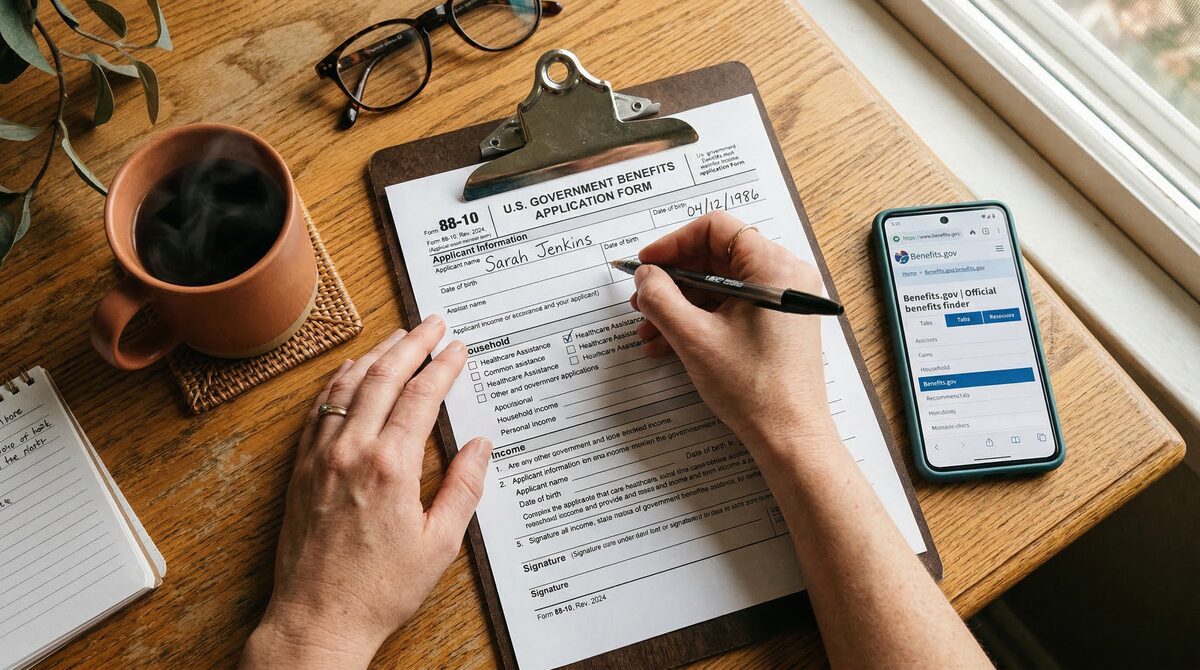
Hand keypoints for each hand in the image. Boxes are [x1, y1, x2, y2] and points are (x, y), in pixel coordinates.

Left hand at [242, 316, 490, 668]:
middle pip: (383, 376)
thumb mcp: (439, 544)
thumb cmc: (378, 589)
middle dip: (412, 343)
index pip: (420, 396)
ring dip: (376, 354)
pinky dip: (339, 381)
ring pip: (348, 385)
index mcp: (390, 467)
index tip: (457, 347)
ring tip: (398, 336)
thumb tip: (480, 446)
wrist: (318, 618)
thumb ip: (463, 488)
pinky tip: (352, 371)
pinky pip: (320, 408)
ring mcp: (320, 457)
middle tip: (432, 322)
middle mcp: (351, 452)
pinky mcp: (300, 468)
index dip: (442, 365)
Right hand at [631, 212, 835, 466]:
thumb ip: (661, 298)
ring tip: (650, 329)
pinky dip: (701, 319)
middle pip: (717, 257)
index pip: (716, 228)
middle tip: (643, 299)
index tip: (648, 264)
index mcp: (772, 267)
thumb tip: (646, 275)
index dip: (673, 243)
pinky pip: (733, 307)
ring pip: (721, 286)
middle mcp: (784, 276)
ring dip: (682, 304)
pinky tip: (670, 342)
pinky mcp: (779, 324)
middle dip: (673, 279)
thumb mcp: (693, 338)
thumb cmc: (754, 389)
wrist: (789, 436)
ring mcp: (784, 301)